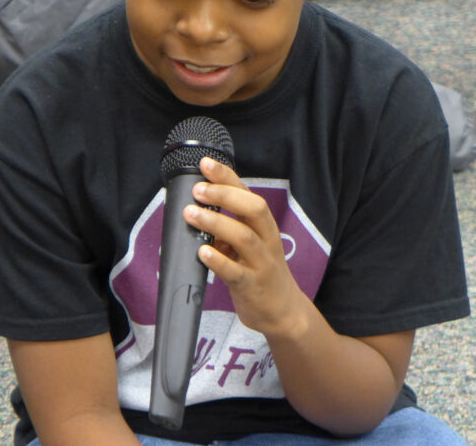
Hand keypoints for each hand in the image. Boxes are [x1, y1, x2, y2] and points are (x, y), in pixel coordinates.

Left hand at [184, 157, 307, 338]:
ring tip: (191, 215)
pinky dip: (217, 260)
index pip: (247, 193)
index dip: (227, 177)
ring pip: (243, 236)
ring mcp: (261, 263)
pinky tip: (201, 252)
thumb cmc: (262, 273)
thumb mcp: (251, 246)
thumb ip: (230, 228)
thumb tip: (199, 211)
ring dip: (215, 223)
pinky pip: (235, 271)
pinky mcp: (252, 286)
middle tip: (197, 191)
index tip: (206, 164)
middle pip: (252, 208)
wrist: (284, 312)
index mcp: (264, 226)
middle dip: (224, 195)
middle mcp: (266, 240)